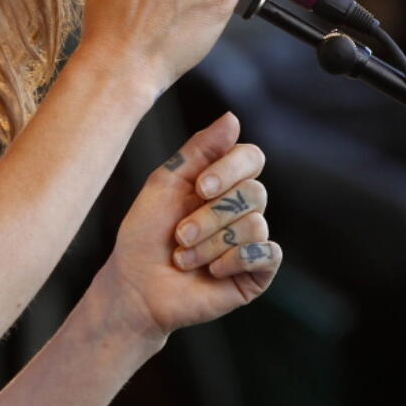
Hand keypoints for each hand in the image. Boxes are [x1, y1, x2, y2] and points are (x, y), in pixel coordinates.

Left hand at [96, 113, 280, 343]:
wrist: (137, 286)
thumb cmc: (146, 234)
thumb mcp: (166, 183)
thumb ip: (199, 150)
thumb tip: (233, 118)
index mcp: (221, 182)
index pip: (251, 158)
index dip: (230, 169)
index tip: (200, 187)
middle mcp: (241, 208)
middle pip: (254, 192)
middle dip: (211, 215)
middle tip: (180, 234)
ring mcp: (251, 240)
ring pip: (255, 225)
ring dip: (212, 243)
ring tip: (185, 257)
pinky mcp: (257, 272)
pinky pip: (268, 254)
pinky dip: (235, 259)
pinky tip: (212, 271)